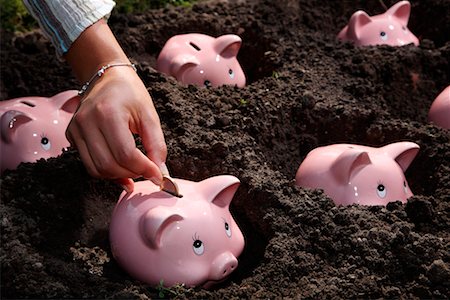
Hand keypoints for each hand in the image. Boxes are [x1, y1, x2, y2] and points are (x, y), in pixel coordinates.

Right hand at [67, 66, 166, 190]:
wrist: (107, 77)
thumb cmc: (130, 93)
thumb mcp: (149, 115)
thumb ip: (157, 145)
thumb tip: (160, 172)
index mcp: (108, 114)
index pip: (125, 154)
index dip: (144, 169)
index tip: (157, 175)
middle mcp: (87, 122)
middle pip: (109, 165)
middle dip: (132, 173)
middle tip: (147, 170)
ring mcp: (75, 129)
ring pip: (97, 170)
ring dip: (119, 176)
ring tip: (135, 168)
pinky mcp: (71, 135)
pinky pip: (89, 164)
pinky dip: (107, 172)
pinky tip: (121, 168)